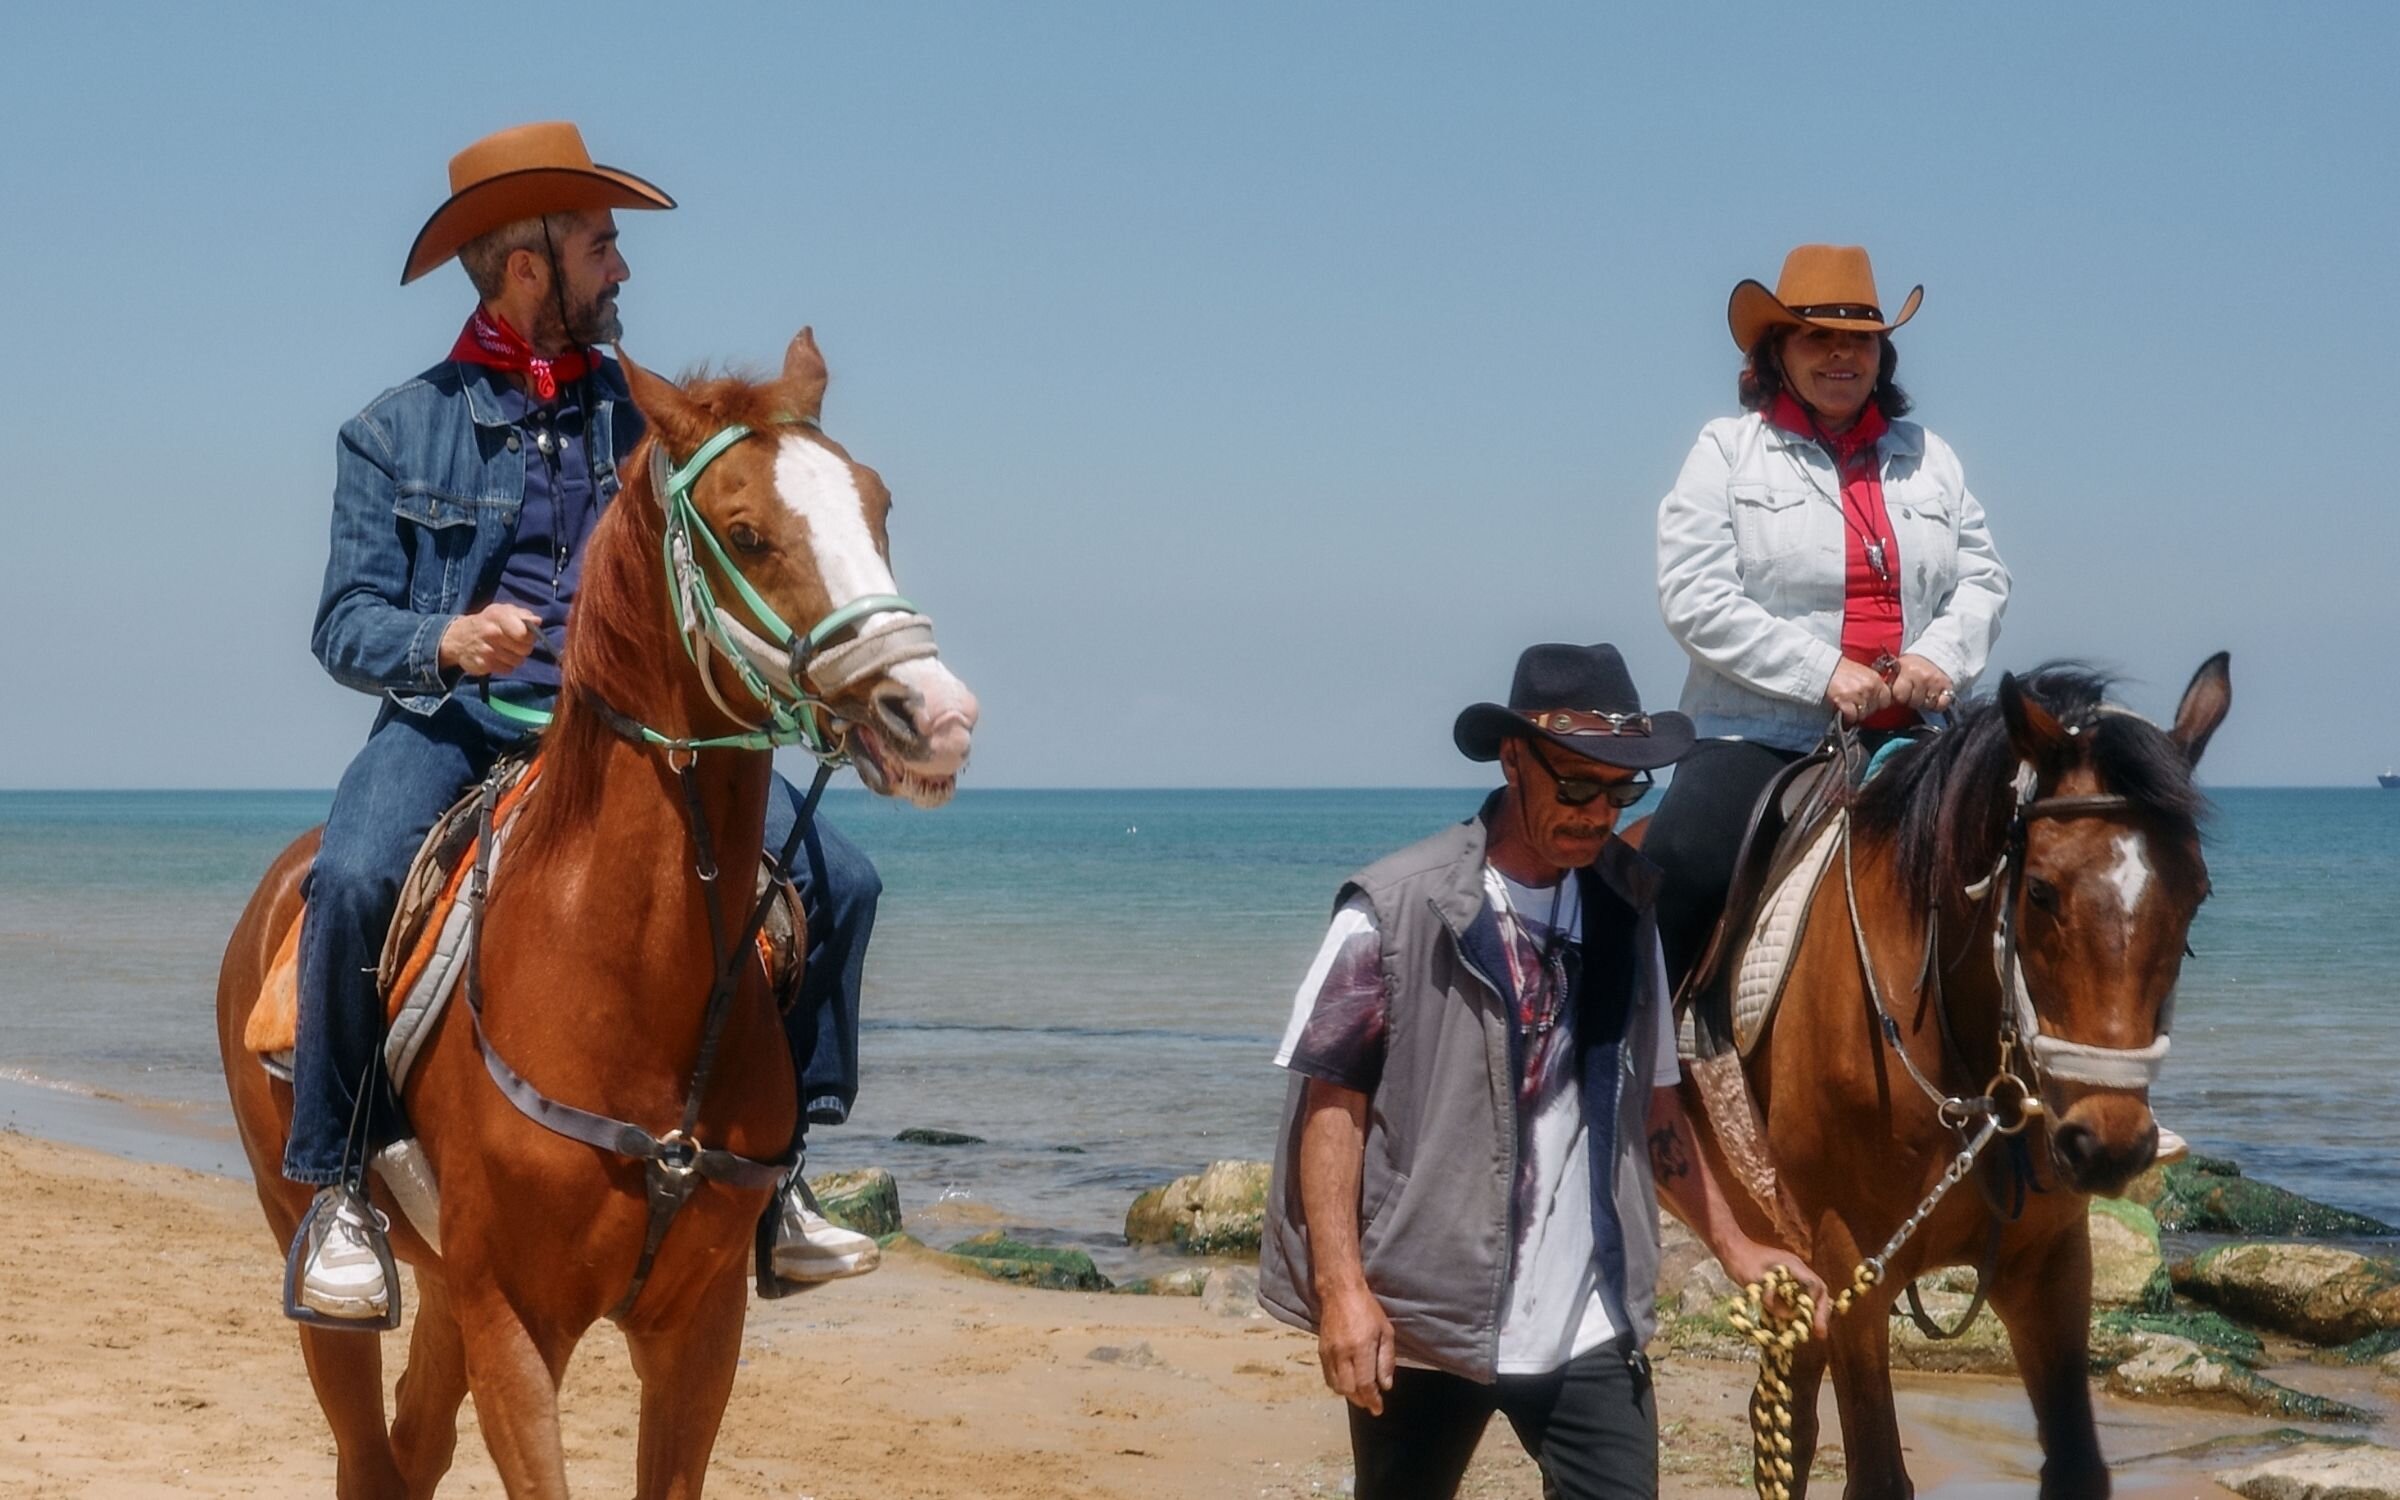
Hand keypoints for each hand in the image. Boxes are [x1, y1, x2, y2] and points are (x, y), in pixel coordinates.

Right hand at [439, 603, 542, 676]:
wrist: (459, 638)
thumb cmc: (488, 622)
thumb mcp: (503, 611)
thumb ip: (523, 615)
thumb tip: (537, 621)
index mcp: (498, 615)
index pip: (524, 633)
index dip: (529, 635)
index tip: (524, 634)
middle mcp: (491, 632)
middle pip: (524, 648)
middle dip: (524, 647)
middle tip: (515, 643)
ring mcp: (486, 650)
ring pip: (518, 661)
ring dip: (516, 657)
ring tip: (506, 650)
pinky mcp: (483, 665)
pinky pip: (507, 669)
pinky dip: (506, 666)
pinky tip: (498, 658)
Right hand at [1315, 1281, 1396, 1413]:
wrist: (1340, 1293)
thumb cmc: (1368, 1310)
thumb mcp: (1386, 1332)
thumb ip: (1386, 1360)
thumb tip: (1386, 1385)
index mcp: (1361, 1348)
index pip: (1365, 1384)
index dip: (1372, 1400)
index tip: (1378, 1409)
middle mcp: (1343, 1353)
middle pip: (1349, 1389)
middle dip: (1361, 1400)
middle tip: (1371, 1403)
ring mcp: (1329, 1353)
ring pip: (1336, 1386)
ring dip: (1349, 1395)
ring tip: (1360, 1394)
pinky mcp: (1321, 1351)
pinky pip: (1328, 1376)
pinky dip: (1338, 1385)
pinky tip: (1347, 1383)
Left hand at [1720, 1240, 1833, 1340]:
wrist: (1730, 1248)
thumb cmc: (1741, 1261)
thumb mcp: (1755, 1282)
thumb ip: (1771, 1298)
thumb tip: (1787, 1315)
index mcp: (1793, 1266)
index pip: (1815, 1286)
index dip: (1818, 1307)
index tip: (1816, 1325)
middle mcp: (1796, 1270)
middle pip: (1818, 1291)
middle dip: (1821, 1312)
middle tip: (1819, 1333)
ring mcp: (1790, 1274)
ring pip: (1809, 1294)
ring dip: (1811, 1311)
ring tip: (1812, 1330)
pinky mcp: (1782, 1280)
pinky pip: (1797, 1295)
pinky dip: (1799, 1308)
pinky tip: (1796, 1321)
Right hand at [1824, 658, 1893, 725]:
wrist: (1823, 667)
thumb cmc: (1842, 670)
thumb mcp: (1863, 673)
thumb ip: (1873, 684)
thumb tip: (1878, 699)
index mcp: (1876, 678)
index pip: (1887, 699)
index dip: (1878, 703)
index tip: (1870, 703)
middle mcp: (1869, 686)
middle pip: (1875, 709)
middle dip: (1866, 709)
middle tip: (1856, 706)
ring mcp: (1858, 694)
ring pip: (1863, 714)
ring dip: (1856, 714)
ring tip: (1849, 709)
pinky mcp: (1844, 701)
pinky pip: (1852, 716)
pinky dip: (1847, 718)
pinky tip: (1843, 715)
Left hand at [1888, 654, 1955, 712]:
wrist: (1934, 656)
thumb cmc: (1910, 668)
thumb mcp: (1898, 670)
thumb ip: (1890, 683)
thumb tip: (1883, 698)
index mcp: (1905, 670)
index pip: (1899, 695)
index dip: (1899, 697)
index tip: (1900, 692)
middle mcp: (1921, 675)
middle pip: (1913, 702)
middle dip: (1911, 700)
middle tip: (1913, 692)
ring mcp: (1935, 681)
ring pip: (1927, 705)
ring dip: (1924, 702)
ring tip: (1923, 692)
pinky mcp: (1947, 686)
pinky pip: (1941, 705)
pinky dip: (1938, 704)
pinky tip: (1934, 696)